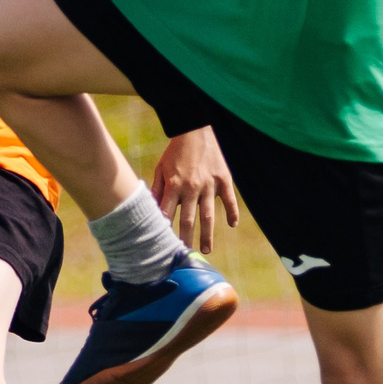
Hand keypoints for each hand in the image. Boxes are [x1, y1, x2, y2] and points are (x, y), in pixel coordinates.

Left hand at [151, 128, 240, 253]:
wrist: (195, 129)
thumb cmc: (175, 151)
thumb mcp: (160, 168)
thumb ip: (156, 190)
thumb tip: (149, 210)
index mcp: (173, 185)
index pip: (167, 213)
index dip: (165, 230)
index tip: (164, 245)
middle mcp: (191, 187)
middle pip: (187, 219)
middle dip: (185, 238)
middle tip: (185, 255)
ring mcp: (209, 184)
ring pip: (208, 214)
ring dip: (207, 234)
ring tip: (206, 250)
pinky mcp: (224, 178)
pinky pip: (230, 199)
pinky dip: (232, 212)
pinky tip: (232, 225)